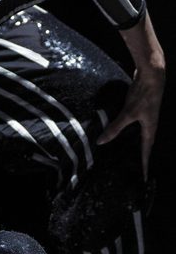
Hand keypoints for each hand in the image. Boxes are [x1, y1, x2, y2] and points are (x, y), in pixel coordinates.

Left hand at [96, 65, 165, 179]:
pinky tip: (123, 129)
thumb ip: (115, 128)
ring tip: (129, 151)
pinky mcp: (142, 107)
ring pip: (141, 133)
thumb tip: (101, 142)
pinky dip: (131, 130)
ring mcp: (147, 115)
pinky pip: (136, 123)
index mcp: (150, 129)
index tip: (143, 177)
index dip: (144, 164)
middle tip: (137, 168)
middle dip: (141, 156)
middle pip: (145, 144)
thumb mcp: (128, 113)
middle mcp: (150, 124)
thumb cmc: (143, 95)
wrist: (152, 75)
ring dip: (136, 142)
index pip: (146, 151)